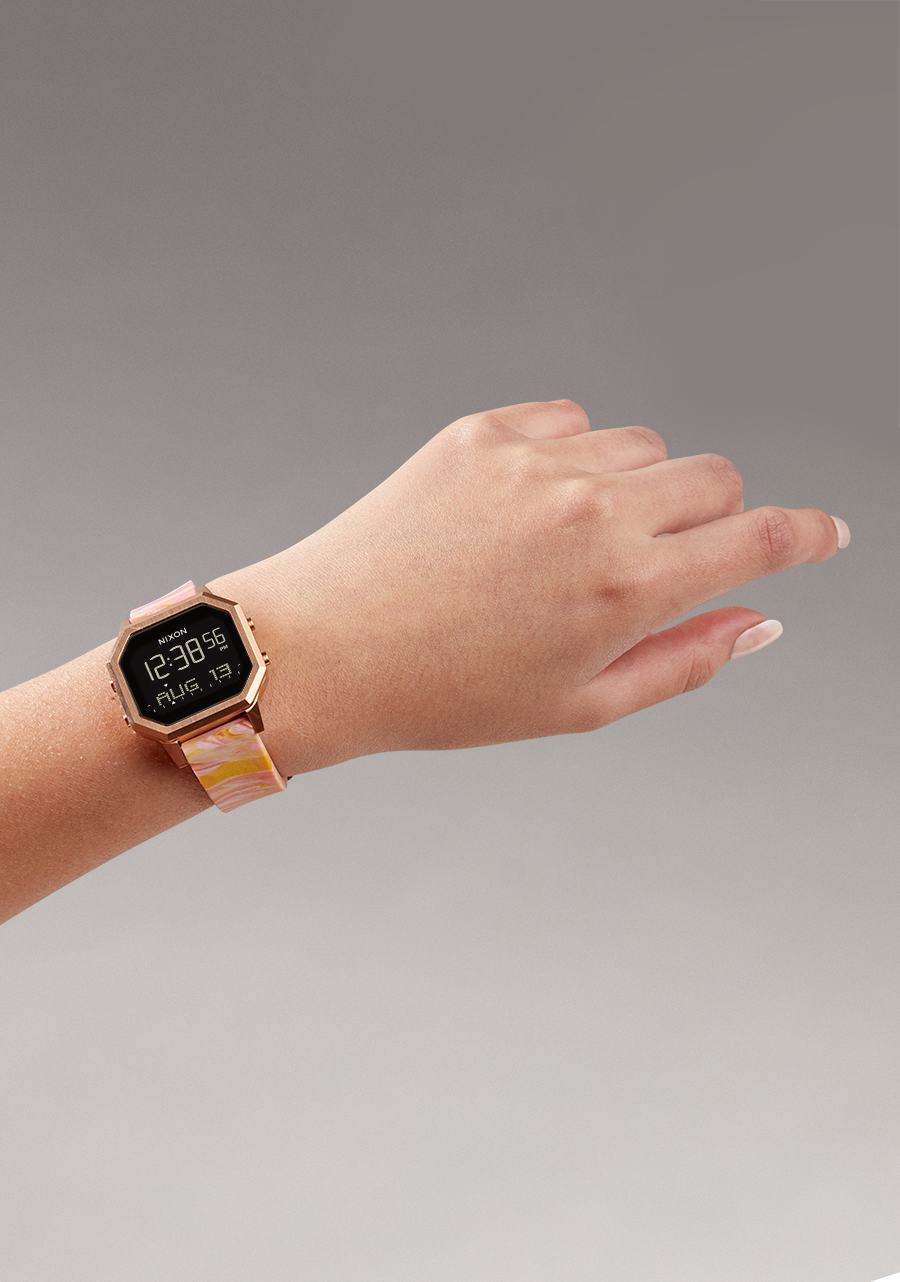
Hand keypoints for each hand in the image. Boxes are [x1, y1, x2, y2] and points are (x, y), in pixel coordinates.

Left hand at [227, 399, 846, 773]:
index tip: (826, 533)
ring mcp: (537, 462)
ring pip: (644, 443)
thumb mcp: (580, 705)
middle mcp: (595, 510)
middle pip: (715, 475)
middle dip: (714, 516)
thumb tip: (758, 624)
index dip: (808, 535)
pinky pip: (571, 419)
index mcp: (630, 587)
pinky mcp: (483, 431)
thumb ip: (686, 661)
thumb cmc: (446, 694)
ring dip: (636, 487)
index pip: (762, 537)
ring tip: (569, 545)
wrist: (324, 649)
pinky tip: (526, 509)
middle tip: (665, 558)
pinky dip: (572, 456)